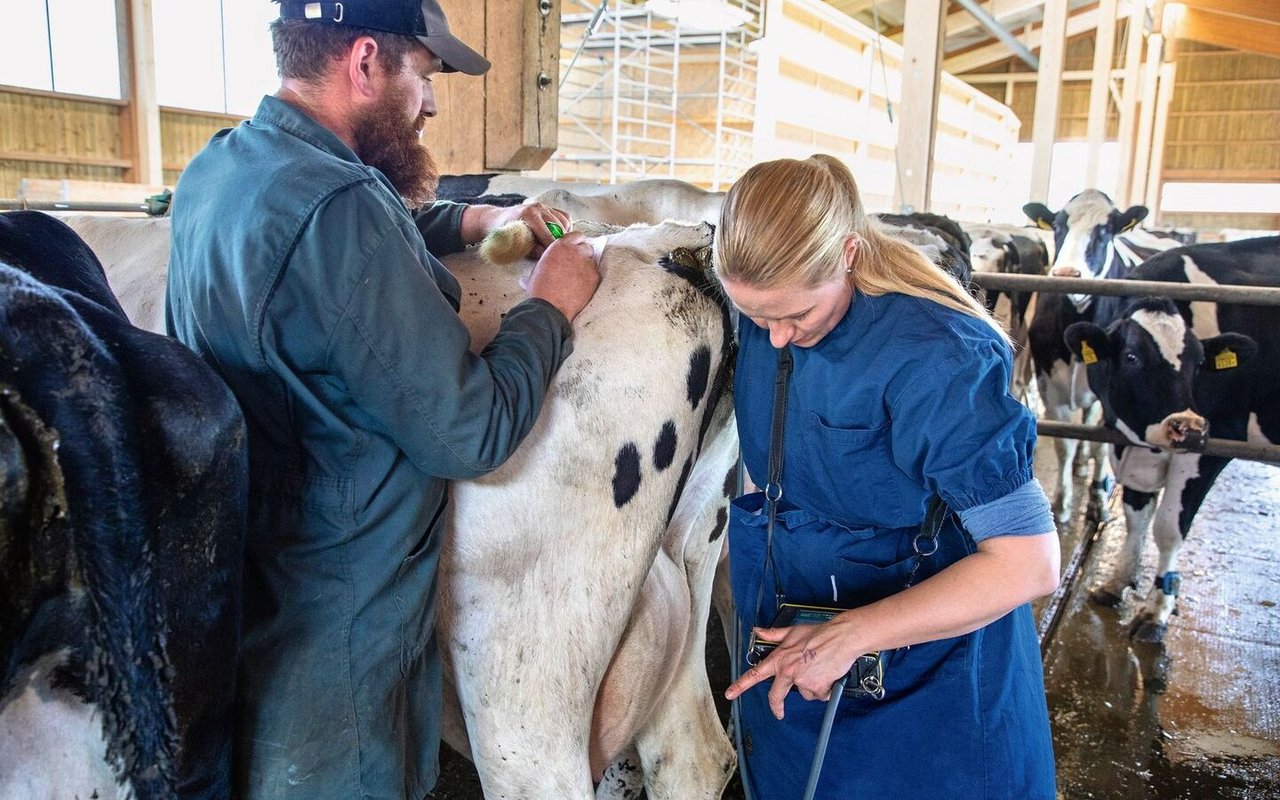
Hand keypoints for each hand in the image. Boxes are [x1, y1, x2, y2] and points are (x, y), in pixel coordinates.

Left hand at [464, 203, 571, 257]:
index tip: (550, 259)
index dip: (551, 250)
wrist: (496, 219)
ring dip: (564, 235)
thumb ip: (530, 249)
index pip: (549, 235)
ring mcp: (544, 206)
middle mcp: (538, 207)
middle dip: (558, 243)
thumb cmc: (502, 234)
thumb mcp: (513, 245)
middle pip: (560, 228)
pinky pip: (565, 217)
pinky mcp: (548, 207)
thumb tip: (546, 253)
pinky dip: (565, 228)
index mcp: (529, 214)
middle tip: (553, 254)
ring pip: (565, 222)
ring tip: (555, 246)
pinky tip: (558, 236)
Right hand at [527, 232, 599, 322]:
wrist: (549, 307)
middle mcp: (576, 251)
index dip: (576, 243)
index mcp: (560, 245)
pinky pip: (595, 273)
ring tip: (577, 278)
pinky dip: (590, 278)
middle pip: (586, 247)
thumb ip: (550, 259)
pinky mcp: (594, 277)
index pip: (577, 235)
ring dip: (586, 266)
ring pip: (592, 260)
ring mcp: (587, 264)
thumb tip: (549, 264)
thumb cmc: (540, 289)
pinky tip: (581, 286)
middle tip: (576, 265)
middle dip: (582, 254)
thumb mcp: (539, 267)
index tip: (575, 249)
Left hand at [724, 617, 861, 718]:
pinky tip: (827, 675)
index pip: (755, 674)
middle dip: (776, 706)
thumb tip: (758, 630)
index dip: (740, 685)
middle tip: (778, 712)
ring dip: (811, 687)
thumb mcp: (792, 631)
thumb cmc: (819, 633)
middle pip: (776, 696)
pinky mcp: (816, 688)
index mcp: (779, 659)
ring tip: (819, 670)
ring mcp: (802, 681)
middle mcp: (788, 671)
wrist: (841, 637)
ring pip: (804, 693)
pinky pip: (820, 694)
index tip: (730, 694)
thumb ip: (774, 634)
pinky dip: (824, 689)